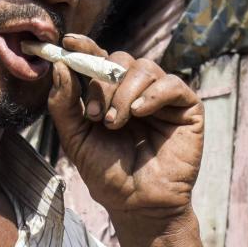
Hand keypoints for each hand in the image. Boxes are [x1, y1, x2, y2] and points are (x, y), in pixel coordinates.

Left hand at [46, 33, 202, 227]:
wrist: (137, 205)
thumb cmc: (108, 176)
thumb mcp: (76, 139)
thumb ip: (64, 104)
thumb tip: (60, 66)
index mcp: (111, 95)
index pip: (99, 60)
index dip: (85, 47)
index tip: (68, 41)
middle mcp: (136, 92)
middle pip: (120, 60)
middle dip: (103, 82)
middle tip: (96, 115)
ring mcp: (162, 99)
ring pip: (144, 68)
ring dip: (124, 92)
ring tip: (116, 123)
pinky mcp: (187, 109)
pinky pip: (172, 84)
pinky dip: (153, 94)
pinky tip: (139, 113)